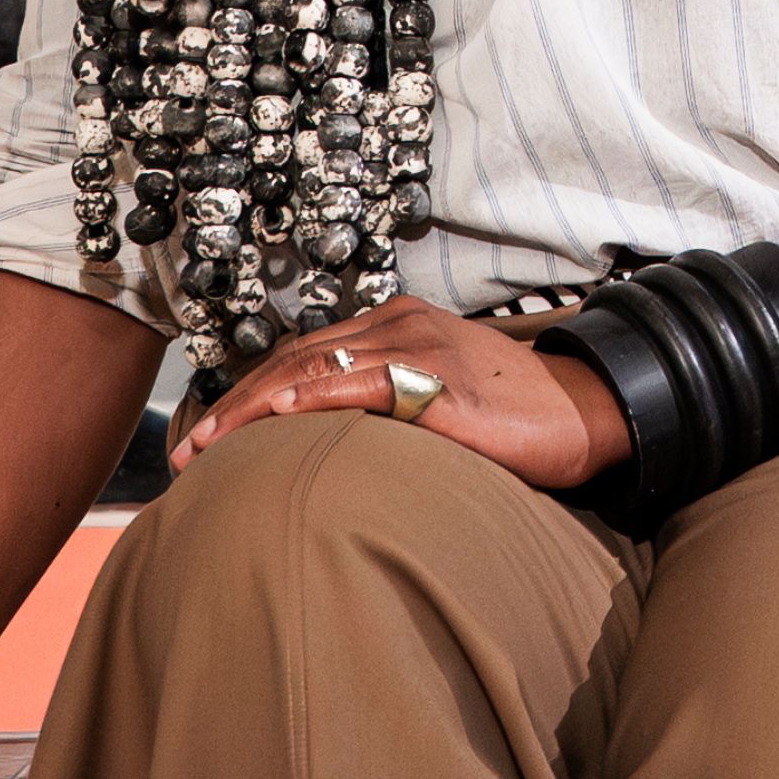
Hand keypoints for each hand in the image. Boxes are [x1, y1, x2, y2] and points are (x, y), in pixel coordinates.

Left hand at [166, 293, 623, 489]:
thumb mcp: (446, 405)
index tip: (211, 437)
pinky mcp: (436, 378)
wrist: (591, 409)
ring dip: (249, 409)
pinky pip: (357, 381)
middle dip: (233, 406)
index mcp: (398, 327)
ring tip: (206, 447)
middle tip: (188, 452)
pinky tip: (271, 418)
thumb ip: (395, 410)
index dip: (251, 394)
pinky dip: (307, 397)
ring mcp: (416, 346)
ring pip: (309, 367)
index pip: (304, 355)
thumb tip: (345, 453)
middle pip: (292, 359)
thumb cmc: (524, 419)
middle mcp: (398, 325)